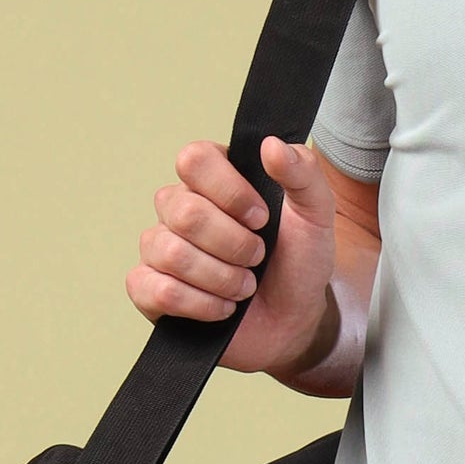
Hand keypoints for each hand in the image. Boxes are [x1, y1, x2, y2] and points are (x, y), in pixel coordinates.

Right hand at [126, 137, 337, 377]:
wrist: (293, 319)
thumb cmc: (298, 261)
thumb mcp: (315, 213)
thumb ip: (302, 172)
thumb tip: (270, 144)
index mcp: (212, 178)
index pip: (194, 159)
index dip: (230, 191)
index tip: (262, 218)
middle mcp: (178, 207)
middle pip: (184, 212)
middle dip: (234, 244)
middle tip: (258, 258)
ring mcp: (159, 248)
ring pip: (172, 253)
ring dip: (222, 278)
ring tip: (245, 287)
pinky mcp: (149, 289)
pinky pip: (157, 290)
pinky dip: (200, 304)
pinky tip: (223, 308)